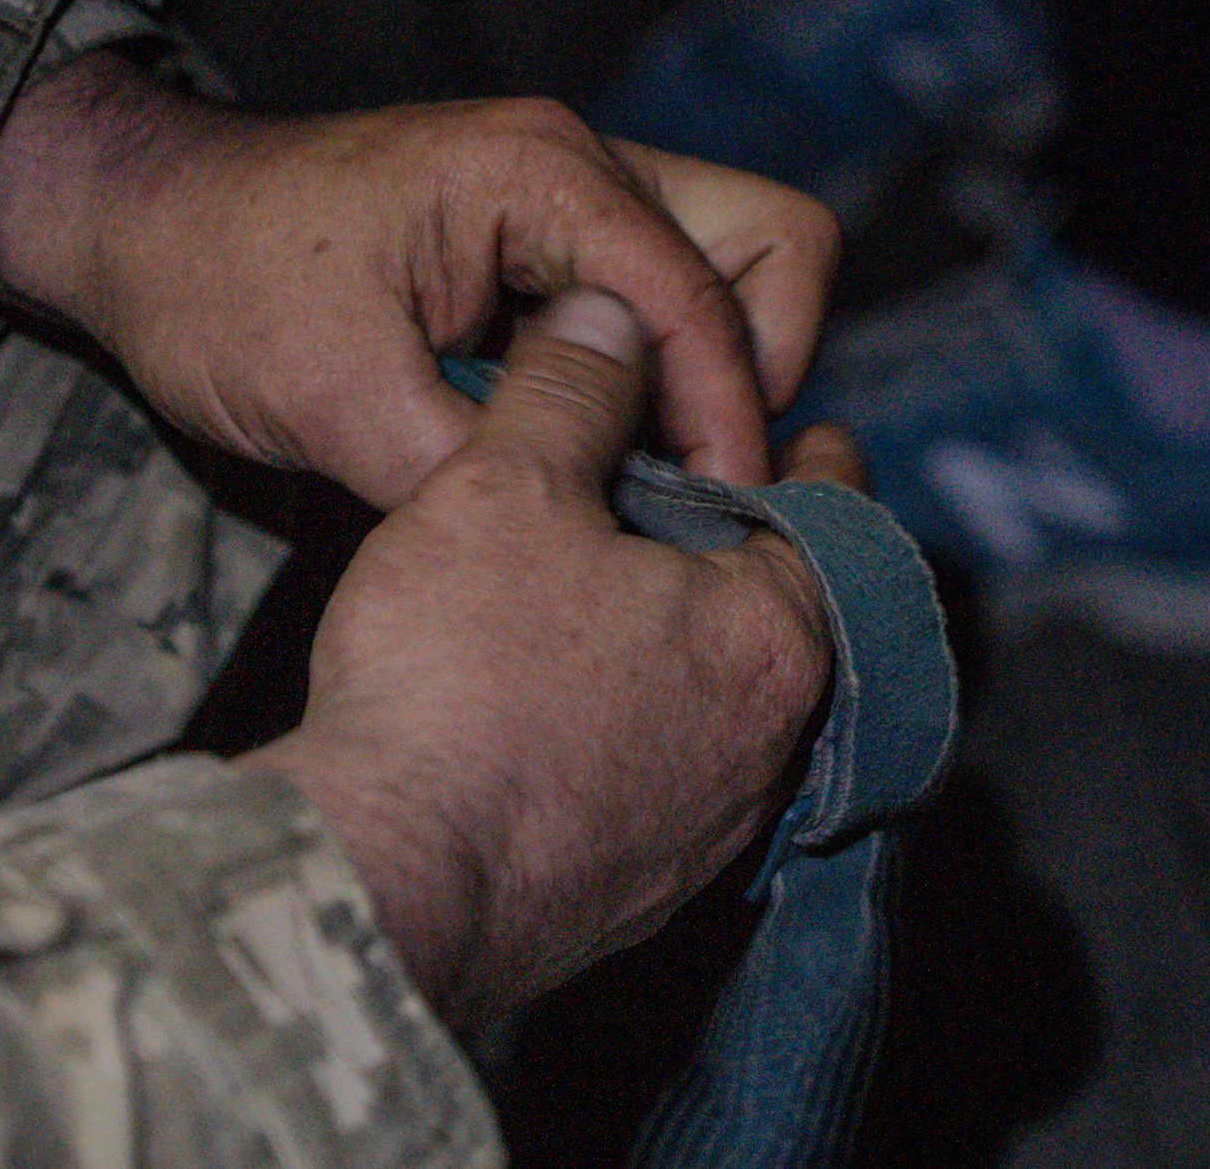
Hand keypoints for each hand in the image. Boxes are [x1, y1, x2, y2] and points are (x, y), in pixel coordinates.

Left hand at [0, 50, 836, 506]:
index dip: (729, 415)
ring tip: (641, 481)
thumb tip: (590, 536)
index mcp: (540, 173)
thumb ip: (479, 463)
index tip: (713, 517)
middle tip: (686, 479)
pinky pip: (660, 305)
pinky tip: (596, 458)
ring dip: (710, 379)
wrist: (137, 228)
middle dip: (755, 371)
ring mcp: (570, 201)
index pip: (706, 291)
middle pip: (773, 246)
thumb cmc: (217, 286)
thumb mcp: (335, 401)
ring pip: (731, 275)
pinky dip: (658, 382)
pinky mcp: (549, 248)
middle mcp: (581, 167)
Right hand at [238, 289, 861, 1027]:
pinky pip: (656, 782)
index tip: (785, 421)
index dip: (800, 450)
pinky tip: (551, 705)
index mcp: (771, 635)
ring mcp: (704, 835)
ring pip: (715, 703)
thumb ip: (572, 387)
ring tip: (595, 592)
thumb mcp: (507, 484)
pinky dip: (628, 729)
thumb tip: (613, 312)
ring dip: (674, 645)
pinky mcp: (635, 896)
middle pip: (775, 612)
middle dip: (724, 550)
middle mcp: (767, 747)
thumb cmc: (456, 675)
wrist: (376, 886)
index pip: (833, 511)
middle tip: (659, 493)